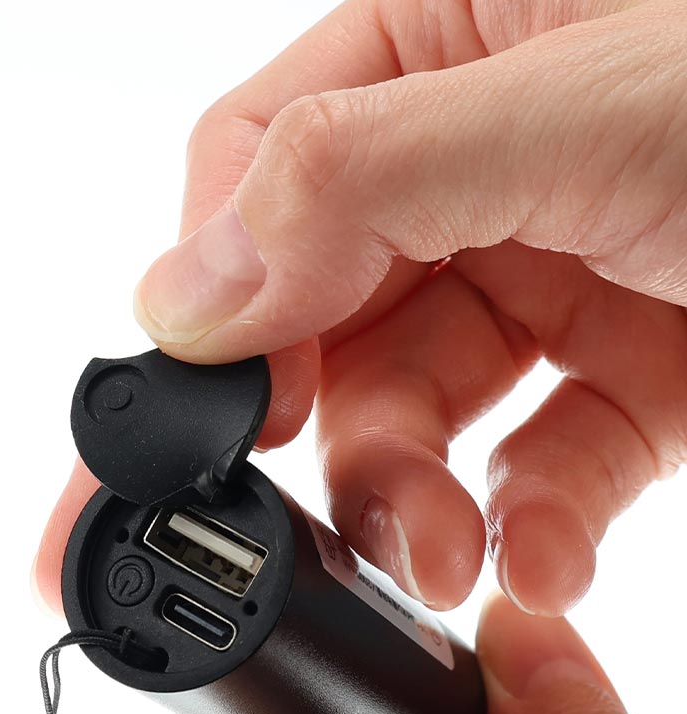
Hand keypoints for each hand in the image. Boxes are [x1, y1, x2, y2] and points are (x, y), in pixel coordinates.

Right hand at [123, 0, 686, 617]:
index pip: (264, 167)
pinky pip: (536, 461)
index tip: (229, 400)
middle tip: (358, 512)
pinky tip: (540, 560)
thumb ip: (358, 183)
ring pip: (424, 408)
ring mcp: (554, 272)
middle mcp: (483, 163)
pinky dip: (530, 525)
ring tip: (445, 563)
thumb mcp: (592, 105)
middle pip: (335, 317)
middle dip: (341, 432)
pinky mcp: (628, 375)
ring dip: (421, 502)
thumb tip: (185, 288)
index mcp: (448, 44)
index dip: (229, 289)